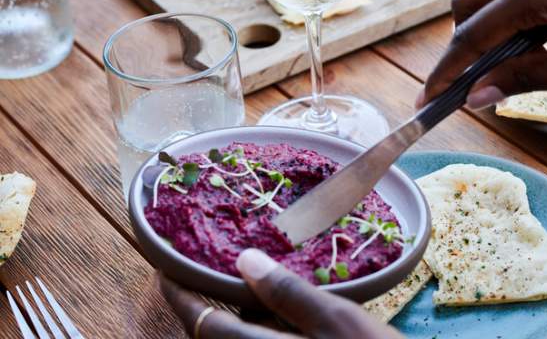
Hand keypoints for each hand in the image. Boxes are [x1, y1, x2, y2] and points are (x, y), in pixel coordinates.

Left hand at [160, 248, 401, 337]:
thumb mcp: (339, 320)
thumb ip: (289, 292)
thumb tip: (244, 259)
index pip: (203, 324)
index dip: (180, 296)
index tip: (165, 270)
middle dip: (205, 310)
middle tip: (206, 273)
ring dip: (233, 323)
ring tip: (247, 289)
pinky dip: (257, 334)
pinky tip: (279, 318)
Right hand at [416, 0, 546, 109]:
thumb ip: (529, 79)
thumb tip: (479, 96)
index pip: (472, 35)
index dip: (446, 70)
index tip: (426, 97)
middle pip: (467, 1)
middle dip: (460, 42)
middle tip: (467, 81)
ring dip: (485, 22)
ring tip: (508, 61)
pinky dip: (509, 6)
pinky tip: (534, 32)